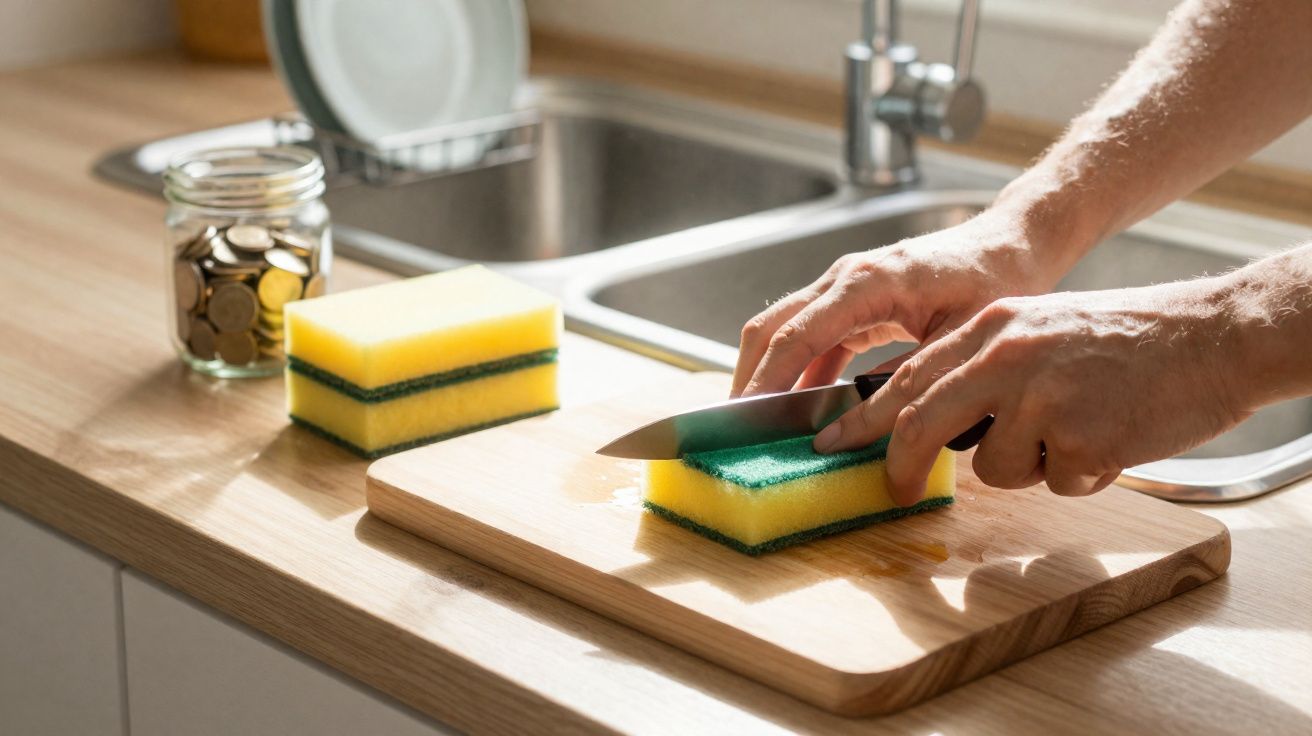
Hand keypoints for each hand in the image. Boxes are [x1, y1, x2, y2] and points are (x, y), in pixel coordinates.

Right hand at [731, 210, 1063, 397]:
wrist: (1010, 243)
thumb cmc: (996, 282)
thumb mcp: (961, 339)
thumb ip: (910, 378)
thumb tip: (865, 424)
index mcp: (866, 284)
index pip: (795, 337)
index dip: (766, 381)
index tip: (746, 420)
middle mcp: (843, 278)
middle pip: (771, 328)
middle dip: (749, 379)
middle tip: (737, 430)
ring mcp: (844, 287)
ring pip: (782, 331)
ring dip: (768, 376)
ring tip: (762, 427)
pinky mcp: (853, 301)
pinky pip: (810, 337)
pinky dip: (797, 372)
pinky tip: (801, 410)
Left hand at [813, 280, 1249, 503]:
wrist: (1212, 336)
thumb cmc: (1131, 338)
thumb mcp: (1042, 329)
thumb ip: (986, 365)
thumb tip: (933, 418)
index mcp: (993, 325)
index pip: (907, 376)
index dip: (863, 416)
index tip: (832, 441)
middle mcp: (1007, 356)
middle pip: (921, 421)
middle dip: (898, 463)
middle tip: (891, 491)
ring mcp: (1040, 396)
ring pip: (993, 466)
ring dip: (1027, 466)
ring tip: (1076, 430)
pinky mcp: (1077, 437)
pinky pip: (1054, 481)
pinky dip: (1077, 474)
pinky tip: (1109, 438)